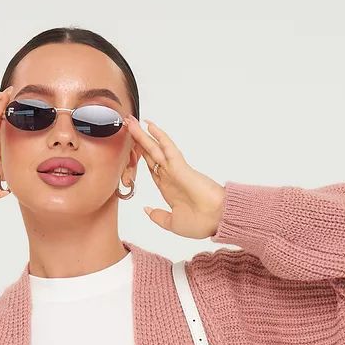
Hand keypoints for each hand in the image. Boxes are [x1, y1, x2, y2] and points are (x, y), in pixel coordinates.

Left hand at [125, 115, 225, 239]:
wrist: (216, 221)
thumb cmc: (200, 223)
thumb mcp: (172, 223)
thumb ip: (158, 216)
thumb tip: (146, 209)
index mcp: (168, 189)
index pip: (151, 168)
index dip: (140, 157)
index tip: (130, 147)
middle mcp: (170, 176)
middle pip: (151, 154)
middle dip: (139, 140)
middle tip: (128, 125)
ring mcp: (175, 170)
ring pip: (155, 149)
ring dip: (143, 135)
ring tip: (131, 121)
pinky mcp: (181, 167)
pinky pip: (168, 149)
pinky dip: (160, 137)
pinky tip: (150, 126)